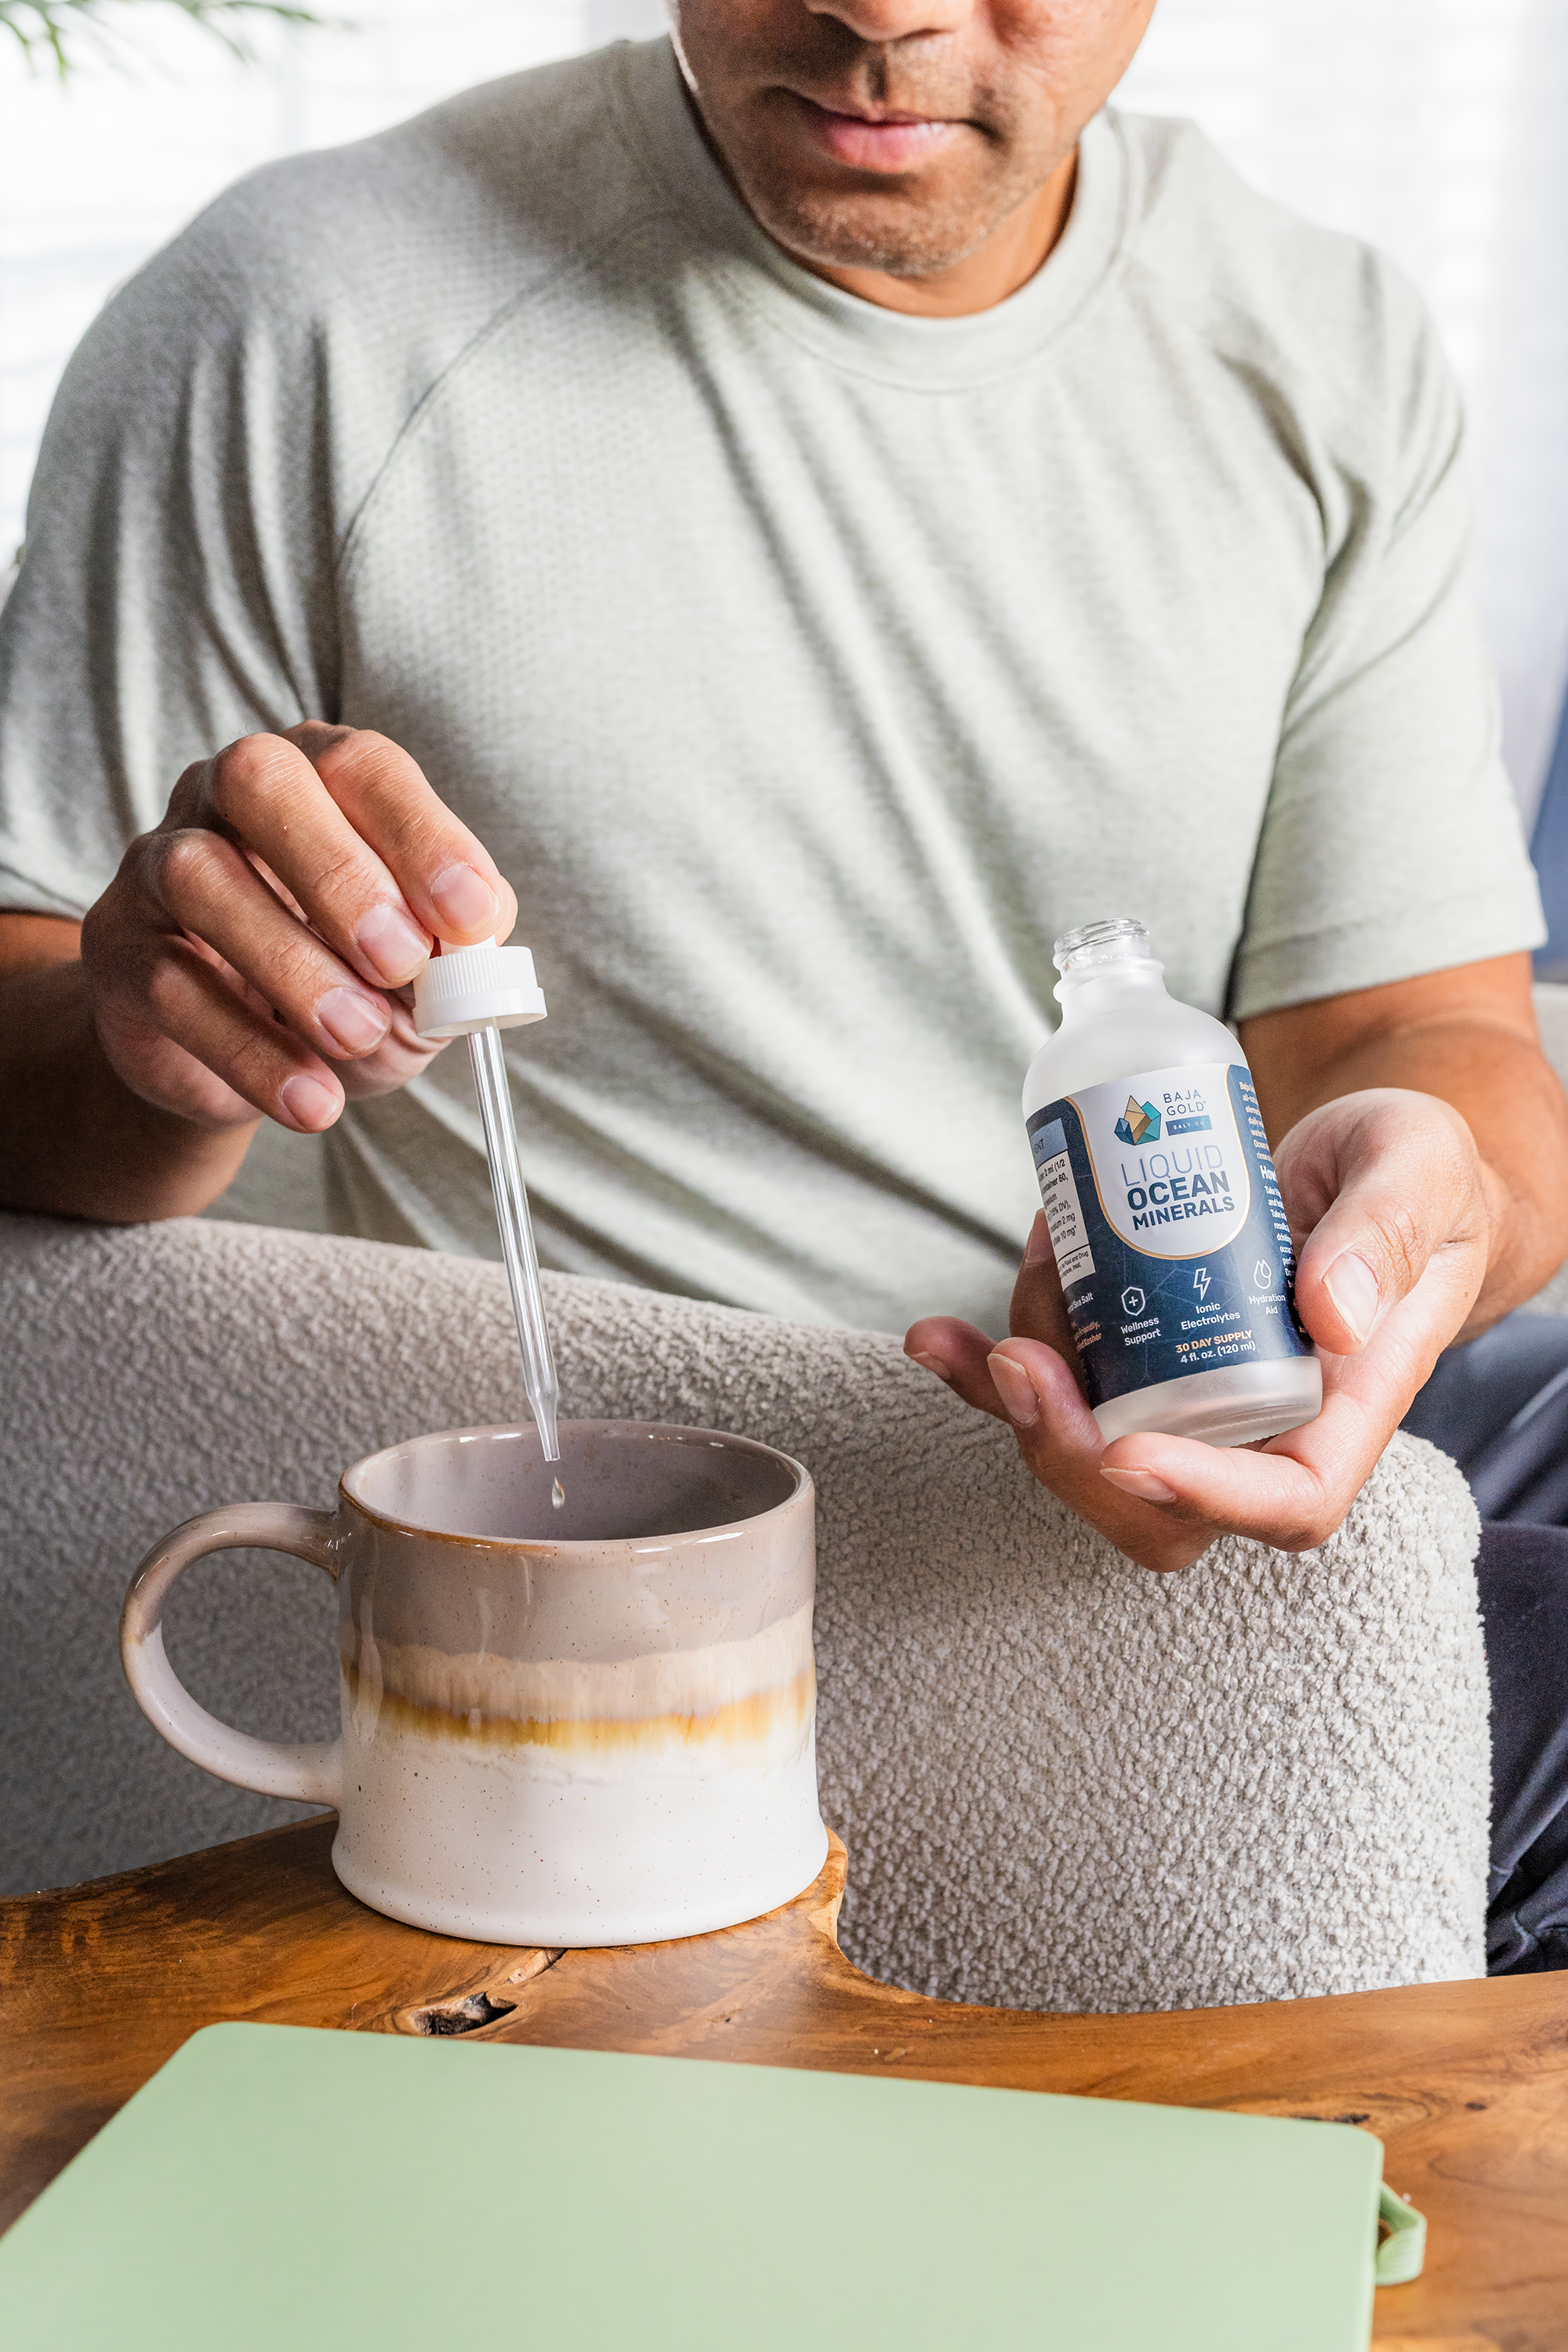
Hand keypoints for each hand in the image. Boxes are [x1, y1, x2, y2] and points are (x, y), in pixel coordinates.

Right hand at [79, 725, 515, 1134]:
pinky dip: (250, 1050)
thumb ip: (453, 955)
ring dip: (293, 964)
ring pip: (201, 878)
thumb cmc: (347, 983)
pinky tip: (310, 1098)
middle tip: (402, 963)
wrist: (244, 1058)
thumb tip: (473, 952)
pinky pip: (171, 984)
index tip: (471, 917)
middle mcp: (226, 796)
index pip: (362, 767)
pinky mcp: (118, 945)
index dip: (421, 835)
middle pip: (260, 782)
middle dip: (340, 874)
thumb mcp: (420, 974)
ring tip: (357, 1035)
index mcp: (318, 777)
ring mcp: (159, 863)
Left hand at [905, 1089, 1496, 1571]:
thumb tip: (1334, 1317)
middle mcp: (1263, 1429)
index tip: (1128, 1451)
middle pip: (1157, 1510)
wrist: (1374, 1159)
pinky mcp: (1137, 1364)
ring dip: (1016, 1389)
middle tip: (1022, 1360)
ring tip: (1038, 1254)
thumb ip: (1390, 1232)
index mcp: (1349, 1409)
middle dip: (1071, 1451)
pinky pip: (1053, 1392)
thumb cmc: (1417, 1172)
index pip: (1287, 1503)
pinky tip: (933, 1336)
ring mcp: (1192, 1404)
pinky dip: (982, 1371)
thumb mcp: (1421, 1169)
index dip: (1204, 1499)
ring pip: (1087, 1451)